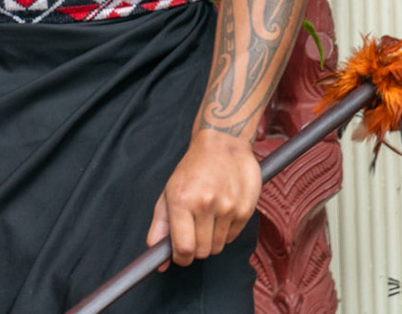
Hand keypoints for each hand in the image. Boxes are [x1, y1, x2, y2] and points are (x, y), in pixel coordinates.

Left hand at [145, 128, 260, 266]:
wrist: (222, 143)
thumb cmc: (193, 169)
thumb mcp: (169, 193)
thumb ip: (160, 226)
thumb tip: (157, 258)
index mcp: (181, 200)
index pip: (183, 248)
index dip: (180, 258)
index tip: (180, 255)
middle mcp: (204, 204)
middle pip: (202, 252)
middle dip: (197, 248)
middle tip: (195, 231)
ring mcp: (227, 207)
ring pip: (218, 246)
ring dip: (212, 239)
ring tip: (209, 217)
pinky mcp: (245, 209)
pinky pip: (232, 237)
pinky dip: (226, 231)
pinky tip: (222, 212)